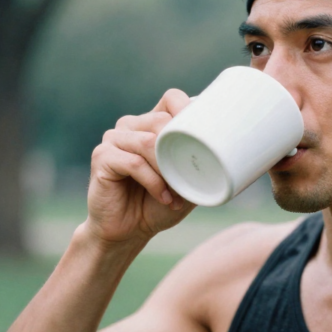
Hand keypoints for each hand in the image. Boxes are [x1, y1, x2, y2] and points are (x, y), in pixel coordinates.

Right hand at [85, 89, 195, 244]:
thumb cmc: (159, 204)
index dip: (189, 109)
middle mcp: (131, 126)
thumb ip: (200, 163)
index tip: (208, 131)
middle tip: (188, 179)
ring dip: (168, 171)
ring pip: (149, 142)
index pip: (172, 99)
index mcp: (151, 123)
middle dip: (180, 151)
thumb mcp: (187, 182)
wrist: (129, 231)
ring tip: (176, 194)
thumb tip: (230, 149)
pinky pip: (134, 163)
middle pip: (162, 121)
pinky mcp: (102, 157)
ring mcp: (114, 139)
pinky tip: (163, 198)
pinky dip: (153, 182)